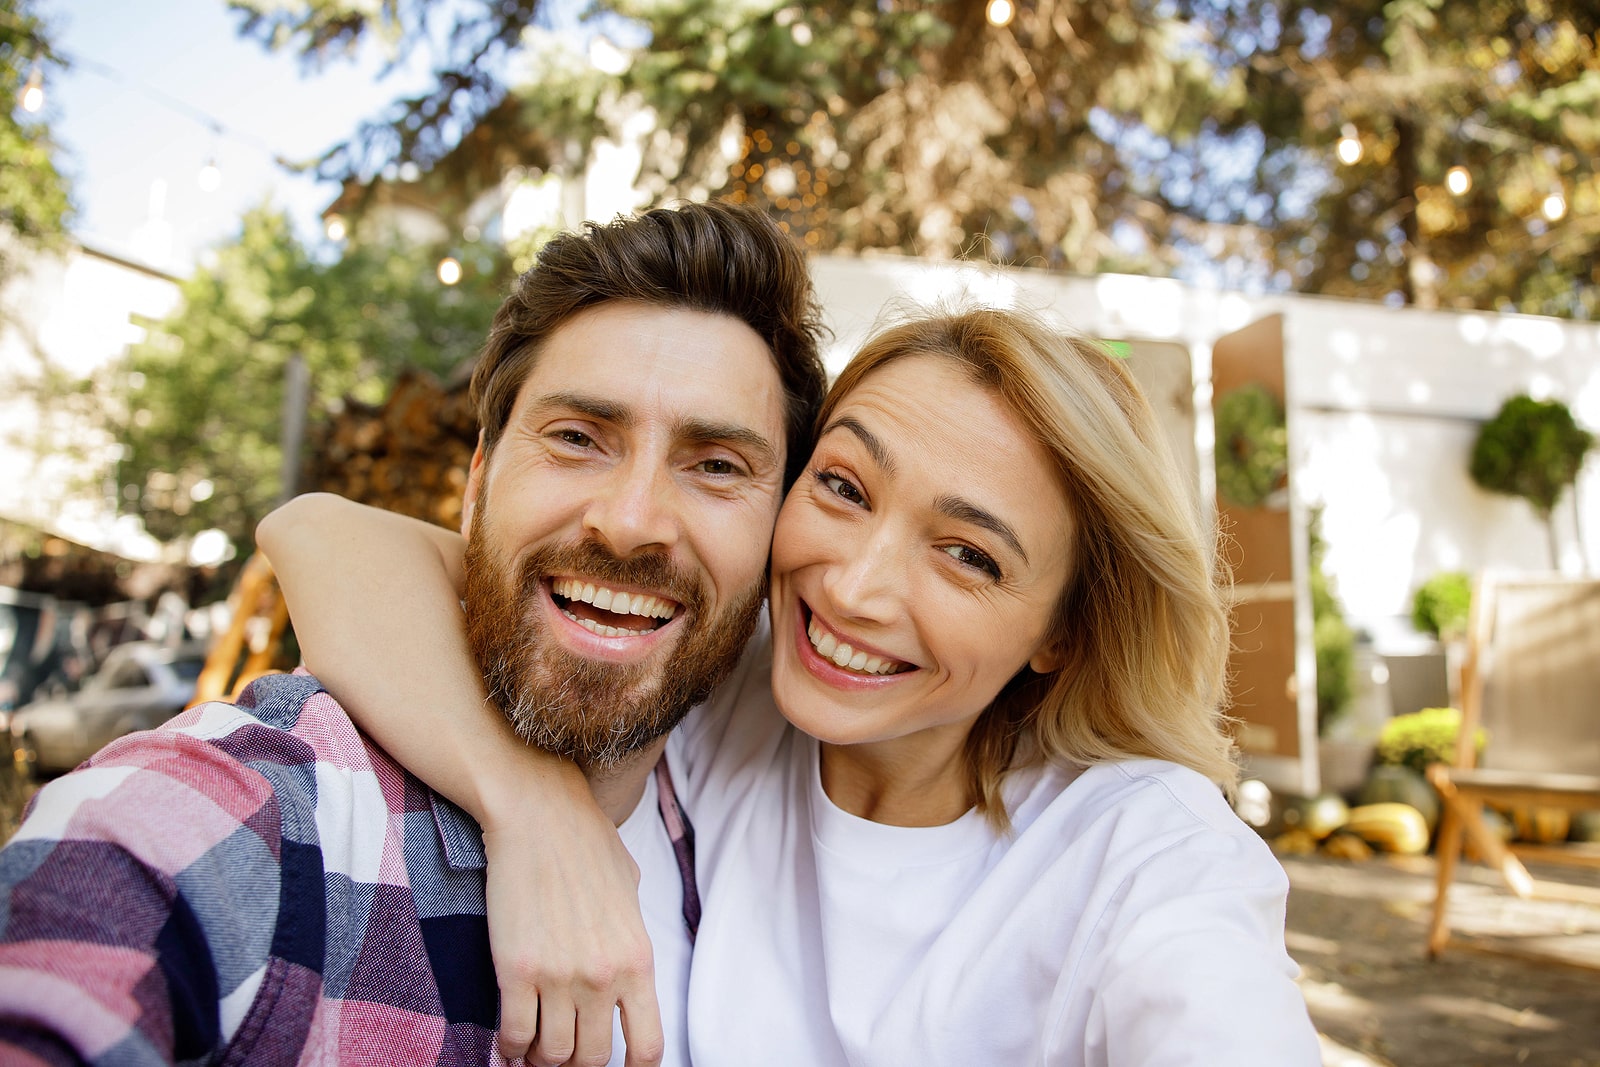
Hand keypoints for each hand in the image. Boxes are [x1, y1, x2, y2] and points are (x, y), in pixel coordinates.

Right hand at [480, 789, 664, 1066]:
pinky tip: (510, 1038)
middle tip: (564, 1050)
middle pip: (592, 1059)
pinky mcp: (515, 970)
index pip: (646, 1045)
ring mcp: (559, 976)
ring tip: (535, 1045)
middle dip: (578, 1062)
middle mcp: (602, 976)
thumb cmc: (587, 846)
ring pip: (552, 1054)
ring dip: (541, 1056)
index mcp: (638, 959)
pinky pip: (513, 1035)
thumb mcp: (631, 894)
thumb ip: (631, 940)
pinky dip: (510, 1046)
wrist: (541, 814)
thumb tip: (626, 974)